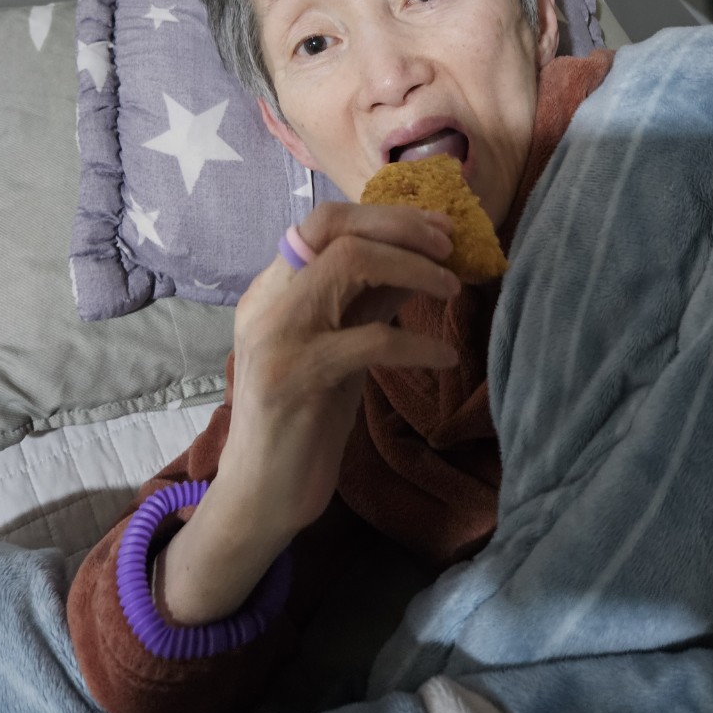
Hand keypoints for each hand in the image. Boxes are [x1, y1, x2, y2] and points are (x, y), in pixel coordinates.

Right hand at [157, 203, 458, 623]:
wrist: (260, 497)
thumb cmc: (304, 421)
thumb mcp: (340, 347)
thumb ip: (369, 301)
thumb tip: (423, 256)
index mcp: (274, 289)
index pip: (325, 221)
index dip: (387, 215)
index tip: (439, 229)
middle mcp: (267, 301)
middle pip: (334, 227)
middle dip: (402, 227)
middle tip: (451, 248)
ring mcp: (276, 336)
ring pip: (349, 264)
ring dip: (412, 268)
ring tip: (453, 289)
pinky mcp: (293, 379)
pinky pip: (368, 341)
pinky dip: (415, 343)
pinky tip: (444, 357)